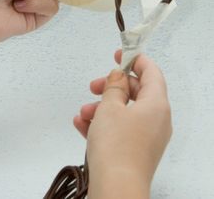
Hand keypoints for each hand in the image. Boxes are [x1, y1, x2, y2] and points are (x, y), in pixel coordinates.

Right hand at [74, 51, 171, 198]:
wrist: (116, 190)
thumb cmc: (116, 147)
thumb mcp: (110, 107)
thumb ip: (115, 86)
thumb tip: (119, 74)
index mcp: (157, 104)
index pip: (151, 72)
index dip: (135, 59)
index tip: (119, 53)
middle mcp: (156, 119)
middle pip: (135, 91)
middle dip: (111, 87)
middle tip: (94, 85)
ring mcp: (147, 136)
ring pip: (124, 111)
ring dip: (102, 107)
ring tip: (83, 112)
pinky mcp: (136, 150)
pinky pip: (120, 129)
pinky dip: (103, 124)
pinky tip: (82, 125)